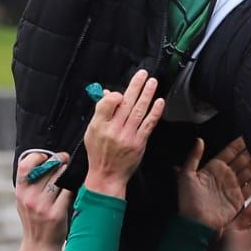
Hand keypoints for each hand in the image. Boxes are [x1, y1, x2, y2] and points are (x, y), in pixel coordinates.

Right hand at [14, 150, 73, 248]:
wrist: (40, 245)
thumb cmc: (35, 220)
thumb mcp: (24, 201)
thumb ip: (30, 184)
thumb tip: (44, 160)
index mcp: (20, 192)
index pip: (25, 165)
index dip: (37, 156)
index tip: (46, 156)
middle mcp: (29, 198)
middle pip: (46, 169)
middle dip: (58, 160)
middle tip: (65, 158)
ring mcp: (42, 207)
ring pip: (59, 178)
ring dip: (67, 170)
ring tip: (69, 169)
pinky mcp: (56, 214)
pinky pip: (68, 192)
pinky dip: (72, 186)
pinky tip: (75, 184)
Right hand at [83, 72, 163, 197]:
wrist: (107, 176)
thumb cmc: (98, 153)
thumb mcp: (92, 132)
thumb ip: (100, 112)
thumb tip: (108, 93)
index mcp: (99, 126)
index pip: (107, 104)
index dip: (114, 95)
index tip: (120, 92)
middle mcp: (113, 130)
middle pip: (125, 103)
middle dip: (135, 86)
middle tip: (143, 74)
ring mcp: (127, 136)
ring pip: (138, 111)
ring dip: (147, 95)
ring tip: (152, 82)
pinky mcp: (139, 143)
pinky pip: (148, 124)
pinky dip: (154, 112)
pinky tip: (159, 101)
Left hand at [176, 141, 250, 232]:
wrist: (196, 224)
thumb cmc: (189, 200)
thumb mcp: (186, 176)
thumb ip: (193, 157)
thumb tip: (200, 139)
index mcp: (214, 168)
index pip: (230, 152)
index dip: (240, 144)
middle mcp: (226, 175)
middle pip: (243, 160)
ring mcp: (234, 187)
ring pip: (250, 172)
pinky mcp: (239, 199)